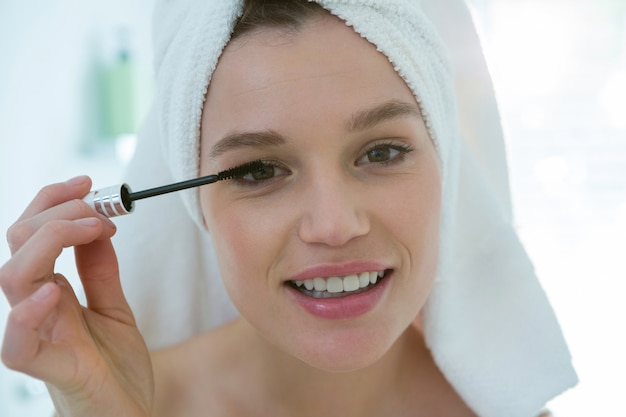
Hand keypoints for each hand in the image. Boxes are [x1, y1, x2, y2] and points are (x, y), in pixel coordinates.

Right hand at [0, 176, 152, 416]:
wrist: (129, 415)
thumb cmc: (117, 367)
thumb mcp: (115, 308)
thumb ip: (101, 272)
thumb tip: (98, 227)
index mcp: (53, 291)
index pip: (33, 234)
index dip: (53, 201)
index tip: (88, 182)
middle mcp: (39, 308)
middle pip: (18, 245)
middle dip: (55, 212)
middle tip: (99, 208)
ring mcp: (40, 336)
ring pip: (12, 279)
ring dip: (48, 241)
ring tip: (91, 228)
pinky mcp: (48, 369)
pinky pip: (17, 345)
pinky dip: (28, 313)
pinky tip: (56, 289)